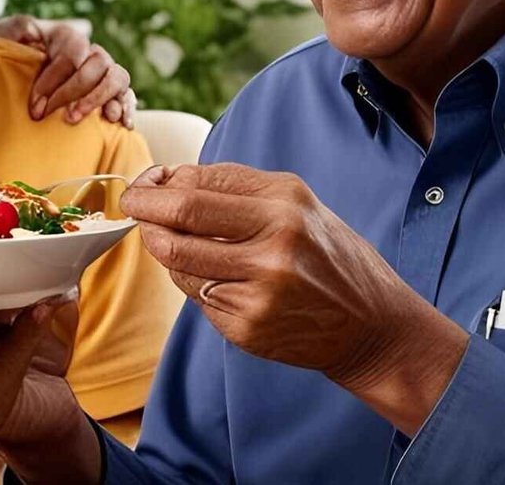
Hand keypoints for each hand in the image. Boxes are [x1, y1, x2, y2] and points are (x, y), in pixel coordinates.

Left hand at [0, 15, 135, 126]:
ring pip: (116, 78)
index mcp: (67, 36)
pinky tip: (121, 124)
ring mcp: (105, 70)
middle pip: (96, 65)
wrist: (15, 68)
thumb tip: (31, 32)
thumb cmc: (11, 54)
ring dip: (98, 99)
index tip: (36, 107)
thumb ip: (17, 30)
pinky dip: (127, 108)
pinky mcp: (113, 91)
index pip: (71, 54)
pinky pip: (128, 95)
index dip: (54, 81)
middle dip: (74, 93)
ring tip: (76, 118)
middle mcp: (90, 50)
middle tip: (53, 115)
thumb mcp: (6, 35)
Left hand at [122, 163, 467, 435]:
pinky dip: (196, 283)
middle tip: (131, 205)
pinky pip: (198, 298)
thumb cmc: (327, 254)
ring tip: (167, 239)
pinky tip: (218, 278)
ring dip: (161, 248)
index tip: (143, 184)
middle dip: (143, 210)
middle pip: (178, 223)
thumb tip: (167, 177)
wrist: (372, 325)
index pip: (196, 187)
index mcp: (284, 203)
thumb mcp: (295, 202)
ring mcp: (259, 291)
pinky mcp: (248, 328)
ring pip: (178, 264)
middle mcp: (273, 244)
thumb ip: (232, 187)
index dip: (157, 184)